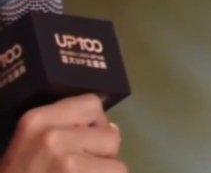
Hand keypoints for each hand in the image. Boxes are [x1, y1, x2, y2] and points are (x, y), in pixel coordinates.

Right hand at [0, 93, 126, 172]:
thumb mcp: (32, 146)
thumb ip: (68, 131)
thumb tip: (112, 127)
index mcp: (36, 120)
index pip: (92, 104)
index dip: (94, 125)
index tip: (80, 144)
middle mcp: (50, 135)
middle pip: (111, 134)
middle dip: (102, 156)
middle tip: (74, 171)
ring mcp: (65, 161)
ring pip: (117, 164)